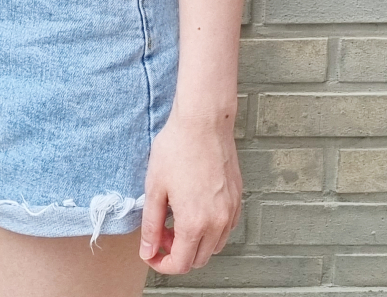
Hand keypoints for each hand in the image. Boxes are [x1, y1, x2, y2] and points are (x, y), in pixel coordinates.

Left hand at [138, 108, 242, 273]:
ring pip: (214, 246)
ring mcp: (230, 211)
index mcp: (194, 223)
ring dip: (195, 242)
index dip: (162, 264)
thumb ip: (152, 226)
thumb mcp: (155, 187)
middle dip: (177, 253)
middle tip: (162, 231)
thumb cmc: (177, 148)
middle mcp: (217, 222)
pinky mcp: (237, 198)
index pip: (180, 264)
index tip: (152, 253)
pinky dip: (211, 228)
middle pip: (198, 259)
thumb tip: (149, 251)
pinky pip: (225, 228)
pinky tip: (196, 207)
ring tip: (177, 217)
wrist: (203, 122)